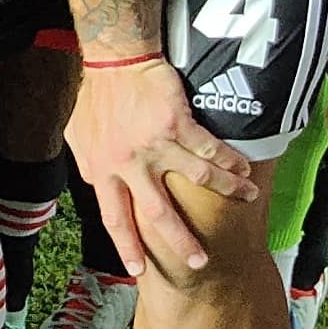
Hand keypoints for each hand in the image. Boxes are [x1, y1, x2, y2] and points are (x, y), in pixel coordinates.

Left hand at [64, 55, 260, 276]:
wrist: (114, 59)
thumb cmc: (96, 95)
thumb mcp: (79, 135)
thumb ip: (91, 162)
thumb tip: (96, 183)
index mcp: (103, 169)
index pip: (114, 218)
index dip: (127, 245)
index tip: (139, 270)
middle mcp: (128, 163)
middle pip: (157, 213)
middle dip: (180, 240)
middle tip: (199, 262)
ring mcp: (154, 145)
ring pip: (197, 179)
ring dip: (227, 191)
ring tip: (248, 199)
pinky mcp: (177, 124)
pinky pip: (209, 150)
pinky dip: (230, 161)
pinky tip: (245, 168)